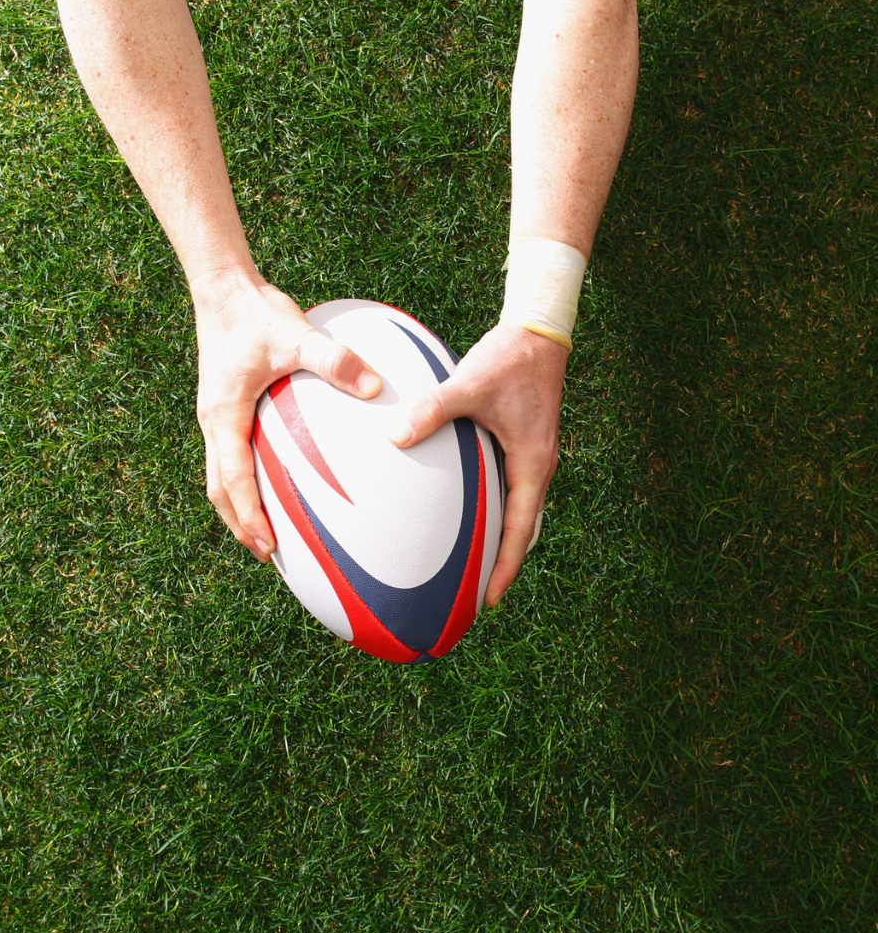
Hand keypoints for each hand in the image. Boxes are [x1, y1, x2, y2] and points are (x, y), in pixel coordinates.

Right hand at [194, 272, 381, 562]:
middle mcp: (213, 422)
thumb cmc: (256, 312)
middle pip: (218, 489)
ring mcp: (216, 415)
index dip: (248, 516)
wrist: (223, 287)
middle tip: (267, 553)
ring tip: (267, 530)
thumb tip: (376, 388)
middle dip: (240, 524)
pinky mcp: (225, 406)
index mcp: (224, 415)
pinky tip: (275, 480)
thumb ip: (337, 360)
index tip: (268, 545)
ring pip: (220, 475)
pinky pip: (231, 455)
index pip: (232, 480)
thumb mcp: (298, 334)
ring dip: (239, 506)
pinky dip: (245, 480)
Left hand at [387, 322, 567, 606]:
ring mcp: (529, 456)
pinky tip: (462, 508)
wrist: (537, 332)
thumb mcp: (469, 384)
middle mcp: (535, 466)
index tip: (489, 600)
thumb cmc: (510, 358)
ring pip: (514, 510)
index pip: (520, 531)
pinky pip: (506, 487)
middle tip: (474, 594)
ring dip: (496, 538)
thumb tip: (393, 436)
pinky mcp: (519, 443)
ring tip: (468, 563)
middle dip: (500, 563)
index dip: (505, 568)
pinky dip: (490, 507)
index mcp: (532, 464)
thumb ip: (432, 409)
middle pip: (519, 529)